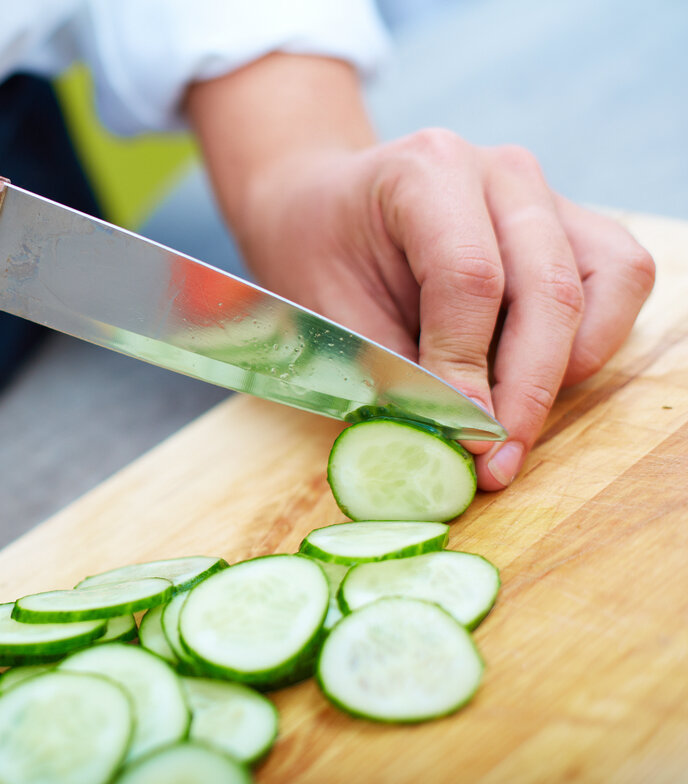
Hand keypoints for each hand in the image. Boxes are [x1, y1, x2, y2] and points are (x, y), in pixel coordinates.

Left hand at [187, 54, 654, 489]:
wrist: (322, 207)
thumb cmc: (317, 253)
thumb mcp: (327, 310)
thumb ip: (388, 371)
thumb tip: (447, 442)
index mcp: (427, 171)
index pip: (470, 278)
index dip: (469, 367)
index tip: (463, 435)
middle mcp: (500, 172)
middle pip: (548, 288)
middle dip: (526, 391)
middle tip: (496, 461)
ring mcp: (544, 194)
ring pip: (602, 286)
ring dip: (564, 371)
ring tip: (511, 428)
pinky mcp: (572, 226)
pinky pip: (617, 283)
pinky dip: (588, 344)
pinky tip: (533, 382)